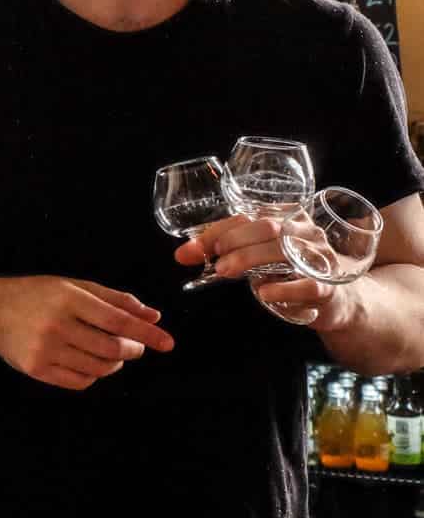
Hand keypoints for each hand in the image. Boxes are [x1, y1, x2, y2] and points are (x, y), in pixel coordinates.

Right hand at [0, 277, 174, 390]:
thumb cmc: (36, 295)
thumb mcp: (73, 286)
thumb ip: (114, 300)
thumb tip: (153, 316)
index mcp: (68, 298)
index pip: (117, 320)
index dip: (145, 333)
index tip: (167, 343)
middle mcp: (56, 324)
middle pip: (111, 348)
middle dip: (132, 350)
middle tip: (134, 347)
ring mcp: (45, 350)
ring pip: (98, 368)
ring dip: (113, 363)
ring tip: (110, 353)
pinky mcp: (37, 370)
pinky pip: (80, 381)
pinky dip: (93, 375)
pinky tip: (88, 362)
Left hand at [173, 216, 356, 329]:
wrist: (335, 300)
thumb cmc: (290, 271)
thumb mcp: (257, 257)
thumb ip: (224, 251)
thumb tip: (183, 253)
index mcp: (287, 218)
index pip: (248, 217)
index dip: (217, 231)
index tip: (193, 249)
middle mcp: (306, 232)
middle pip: (268, 227)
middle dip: (234, 242)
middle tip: (213, 260)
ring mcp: (320, 259)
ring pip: (285, 250)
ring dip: (249, 259)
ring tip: (225, 272)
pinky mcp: (329, 288)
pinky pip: (308, 284)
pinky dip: (283, 288)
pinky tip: (263, 293)